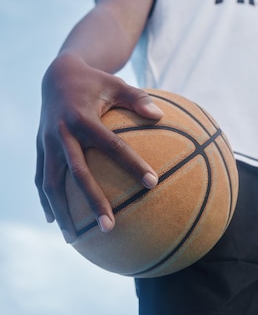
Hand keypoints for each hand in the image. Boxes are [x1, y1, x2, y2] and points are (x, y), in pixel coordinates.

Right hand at [35, 52, 162, 242]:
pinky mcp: (39, 149)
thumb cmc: (95, 82)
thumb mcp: (117, 84)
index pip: (112, 146)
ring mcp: (47, 144)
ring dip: (62, 212)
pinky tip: (54, 221)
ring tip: (74, 239)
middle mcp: (62, 134)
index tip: (153, 184)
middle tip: (110, 227)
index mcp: (83, 118)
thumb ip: (138, 99)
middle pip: (77, 173)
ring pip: (50, 183)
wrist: (56, 75)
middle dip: (92, 202)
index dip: (132, 164)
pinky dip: (46, 201)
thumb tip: (161, 115)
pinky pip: (40, 179)